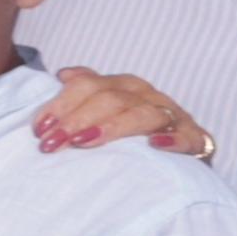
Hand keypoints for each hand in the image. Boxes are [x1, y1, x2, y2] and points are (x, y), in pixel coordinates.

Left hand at [35, 64, 212, 159]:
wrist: (178, 160)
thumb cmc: (132, 134)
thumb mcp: (105, 111)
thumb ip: (85, 92)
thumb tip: (64, 75)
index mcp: (123, 86)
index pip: (89, 86)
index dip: (62, 104)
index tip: (40, 129)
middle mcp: (147, 96)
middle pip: (111, 99)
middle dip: (77, 119)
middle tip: (52, 144)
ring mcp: (173, 116)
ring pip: (143, 114)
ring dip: (113, 127)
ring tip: (84, 142)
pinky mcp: (196, 140)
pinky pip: (188, 138)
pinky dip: (173, 140)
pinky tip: (155, 146)